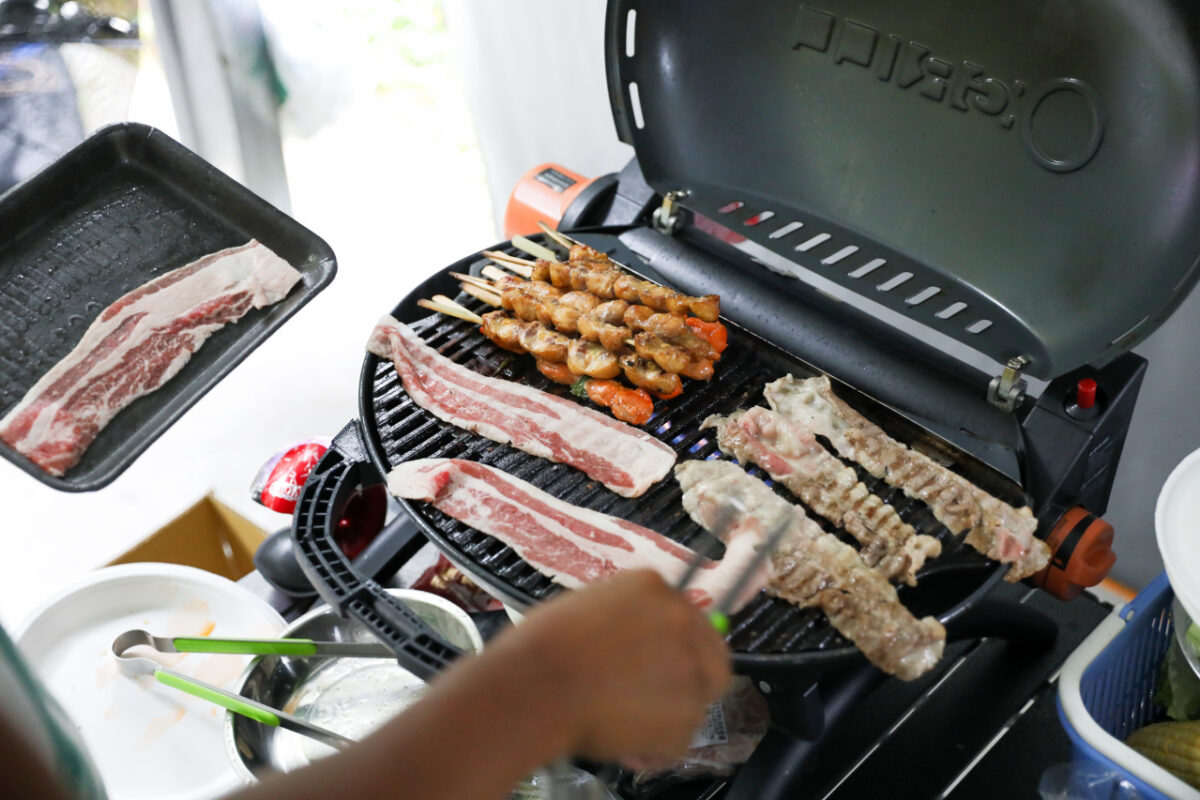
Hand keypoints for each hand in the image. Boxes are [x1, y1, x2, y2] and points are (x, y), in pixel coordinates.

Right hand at [485, 569, 731, 762]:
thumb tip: (639, 643)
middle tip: (656, 702)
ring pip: (697, 702)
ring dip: (666, 718)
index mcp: (653, 586)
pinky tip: (624, 743)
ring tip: (624, 725)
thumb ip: (626, 619)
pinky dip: (656, 747)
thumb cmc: (540, 648)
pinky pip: (680, 737)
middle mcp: (680, 619)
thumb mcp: (587, 608)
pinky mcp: (685, 711)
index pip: (689, 620)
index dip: (675, 650)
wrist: (533, 685)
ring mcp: (688, 665)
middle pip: (714, 659)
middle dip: (691, 683)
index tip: (657, 667)